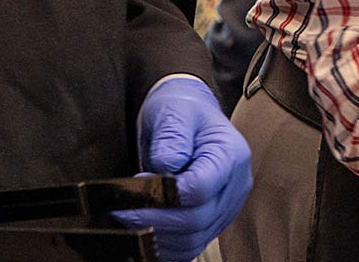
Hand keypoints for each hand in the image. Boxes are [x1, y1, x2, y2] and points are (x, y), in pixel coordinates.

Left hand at [112, 77, 251, 261]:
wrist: (190, 117)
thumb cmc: (183, 113)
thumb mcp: (174, 112)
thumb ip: (172, 138)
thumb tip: (165, 167)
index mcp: (231, 155)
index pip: (201, 188)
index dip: (165, 195)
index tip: (138, 183)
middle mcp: (236, 184)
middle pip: (197, 219)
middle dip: (154, 220)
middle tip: (122, 211)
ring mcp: (227, 206)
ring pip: (194, 239)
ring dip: (158, 237)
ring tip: (130, 220)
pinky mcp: (214, 221)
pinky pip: (191, 246)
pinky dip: (166, 247)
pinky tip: (145, 232)